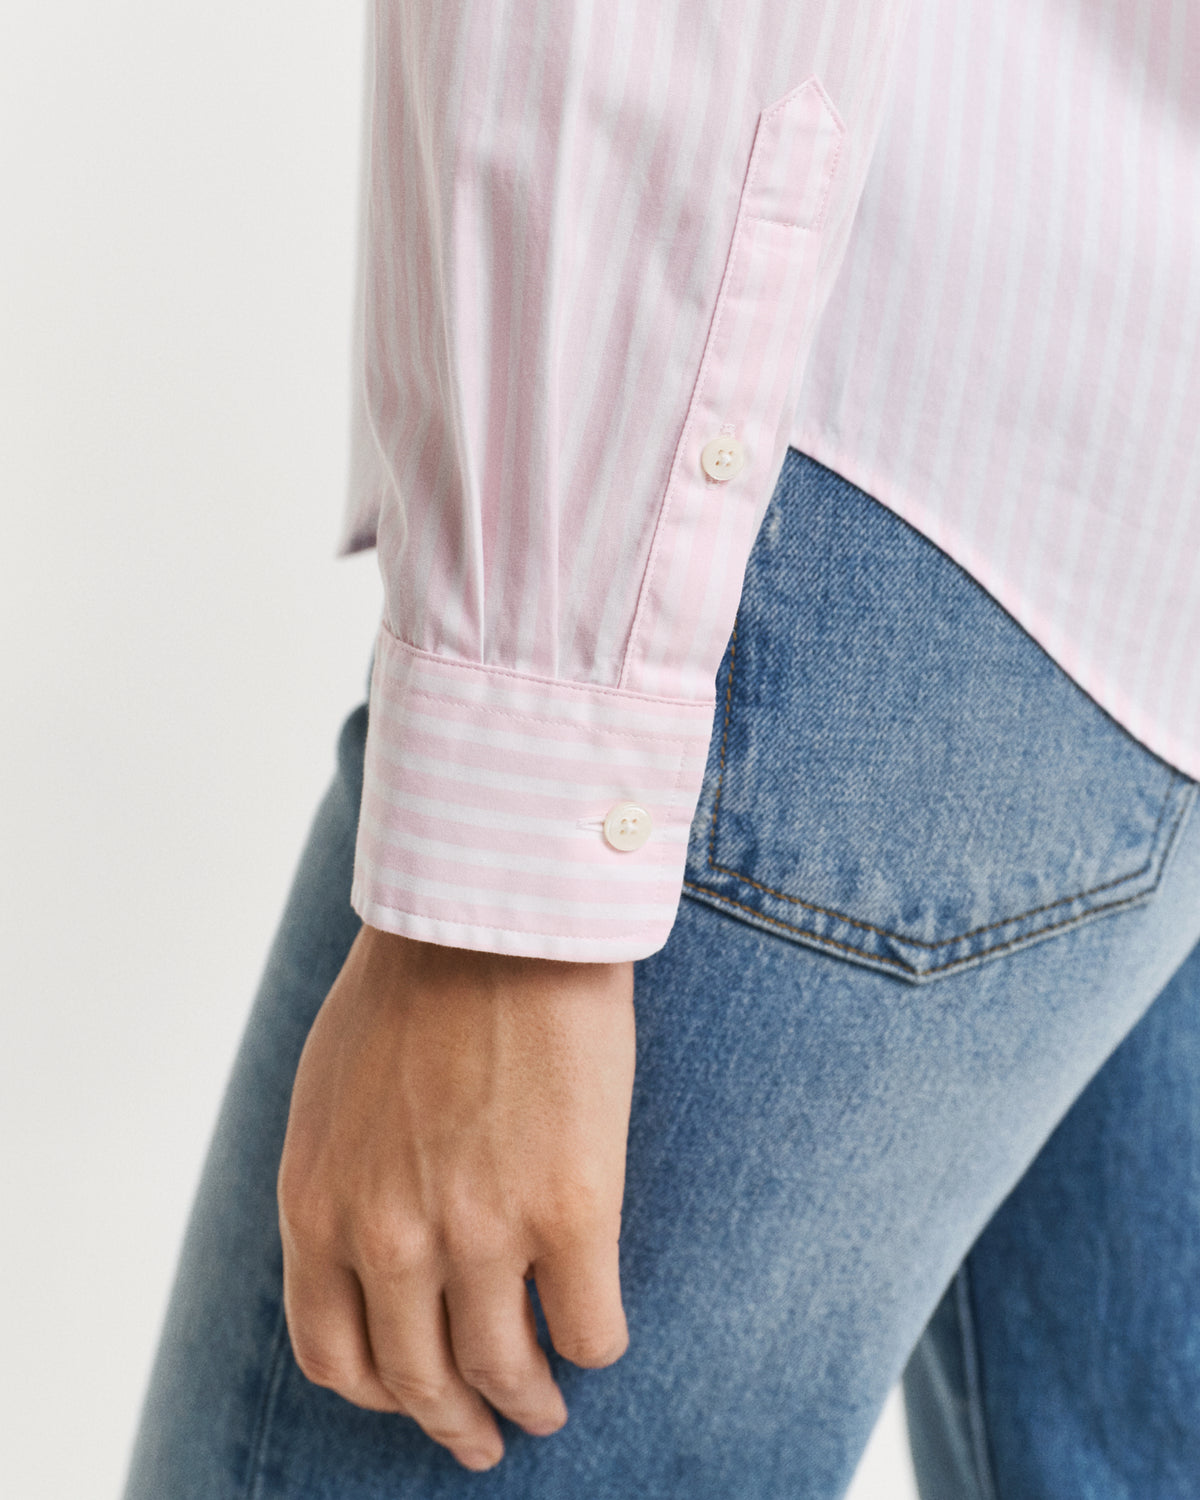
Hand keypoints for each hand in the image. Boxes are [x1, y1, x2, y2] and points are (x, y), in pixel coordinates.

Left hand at [277, 925, 635, 1470]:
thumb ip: (336, 1183)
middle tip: (484, 1437)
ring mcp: (482, 1229)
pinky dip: (596, 1349)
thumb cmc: (412, 984)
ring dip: (529, 1404)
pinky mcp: (572, 1206)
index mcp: (321, 1207)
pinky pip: (592, 1328)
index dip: (380, 1390)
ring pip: (508, 1372)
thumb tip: (362, 1250)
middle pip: (422, 1381)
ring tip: (547, 1406)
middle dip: (456, 1424)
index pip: (335, 1355)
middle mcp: (391, 1236)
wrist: (495, 914)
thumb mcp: (328, 1093)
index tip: (413, 1395)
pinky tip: (598, 1335)